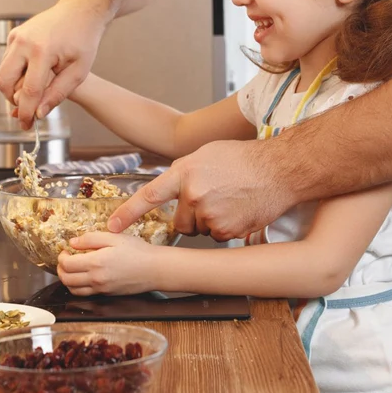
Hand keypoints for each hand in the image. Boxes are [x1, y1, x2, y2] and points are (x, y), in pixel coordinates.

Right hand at [0, 0, 106, 127]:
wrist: (79, 10)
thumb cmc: (83, 39)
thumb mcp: (78, 71)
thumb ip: (58, 93)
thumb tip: (38, 113)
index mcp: (42, 50)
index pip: (28, 91)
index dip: (26, 113)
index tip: (27, 126)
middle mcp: (23, 42)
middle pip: (3, 82)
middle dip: (13, 100)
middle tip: (28, 108)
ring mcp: (15, 37)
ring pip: (3, 73)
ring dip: (15, 87)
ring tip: (36, 89)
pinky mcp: (13, 35)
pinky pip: (7, 62)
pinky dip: (16, 74)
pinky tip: (34, 73)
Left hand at [57, 233, 160, 294]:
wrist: (155, 269)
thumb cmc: (137, 251)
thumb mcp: (113, 237)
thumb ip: (90, 239)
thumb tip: (73, 242)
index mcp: (96, 263)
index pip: (67, 265)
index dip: (61, 257)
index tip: (65, 250)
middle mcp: (97, 279)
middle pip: (66, 279)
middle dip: (60, 269)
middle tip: (65, 259)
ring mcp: (102, 289)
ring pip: (74, 290)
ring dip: (67, 280)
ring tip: (72, 268)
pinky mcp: (107, 294)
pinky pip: (86, 295)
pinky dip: (78, 287)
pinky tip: (83, 277)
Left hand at [106, 139, 294, 241]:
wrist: (279, 169)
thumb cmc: (244, 158)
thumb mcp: (205, 155)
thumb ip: (184, 172)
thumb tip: (171, 186)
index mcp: (184, 172)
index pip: (149, 195)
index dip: (128, 213)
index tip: (112, 228)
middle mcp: (193, 194)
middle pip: (180, 222)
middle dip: (191, 216)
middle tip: (213, 199)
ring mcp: (210, 213)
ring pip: (200, 230)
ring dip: (210, 222)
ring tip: (230, 201)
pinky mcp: (227, 229)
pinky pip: (218, 237)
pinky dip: (227, 229)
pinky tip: (239, 211)